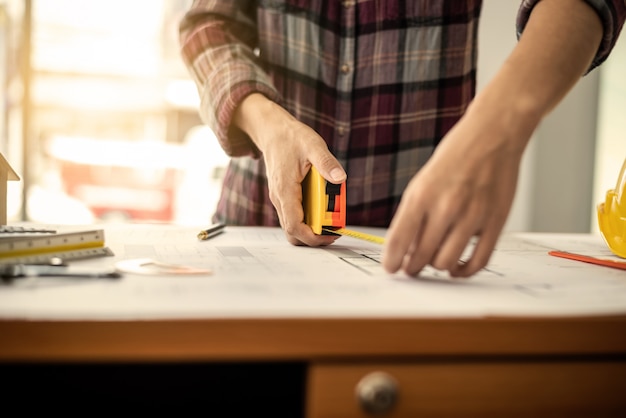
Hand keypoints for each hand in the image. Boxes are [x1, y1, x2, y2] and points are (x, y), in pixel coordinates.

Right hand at [234, 94, 346, 245]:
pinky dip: (308, 219)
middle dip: (313, 238)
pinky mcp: (283, 196)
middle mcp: (279, 198)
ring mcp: (280, 199)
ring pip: (292, 225)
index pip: (294, 225)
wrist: (272, 131)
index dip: (313, 237)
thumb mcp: (313, 145)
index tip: (331, 235)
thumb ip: (326, 162)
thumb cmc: (291, 138)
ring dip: (311, 229)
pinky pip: (294, 215)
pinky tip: (322, 208)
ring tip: (331, 221)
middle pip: (292, 232)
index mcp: (285, 190)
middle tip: (334, 232)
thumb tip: (340, 178)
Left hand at [382, 101, 532, 277]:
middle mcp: (446, 207)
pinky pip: (478, 261)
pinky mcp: (496, 222)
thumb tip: (407, 249)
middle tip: (411, 268)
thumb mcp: (424, 181)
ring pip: (446, 262)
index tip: (390, 269)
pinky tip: (457, 268)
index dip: (391, 261)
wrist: (493, 134)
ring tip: (434, 261)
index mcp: (422, 195)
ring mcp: (473, 216)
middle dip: (412, 267)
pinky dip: (465, 271)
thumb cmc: (456, 156)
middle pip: (421, 256)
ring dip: (436, 267)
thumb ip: (415, 214)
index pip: (399, 239)